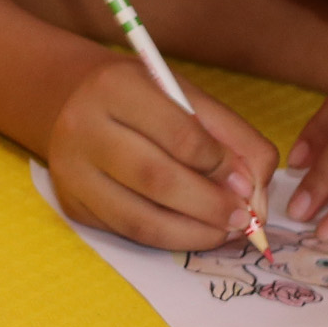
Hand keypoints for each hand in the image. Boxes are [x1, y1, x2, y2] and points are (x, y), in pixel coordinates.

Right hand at [44, 57, 279, 249]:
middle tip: (245, 219)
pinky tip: (196, 233)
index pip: (179, 134)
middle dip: (210, 205)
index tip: (248, 184)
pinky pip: (128, 232)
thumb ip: (230, 135)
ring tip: (226, 232)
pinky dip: (170, 239)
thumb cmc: (143, 100)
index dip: (221, 165)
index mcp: (117, 87)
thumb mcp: (186, 97)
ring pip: (140, 218)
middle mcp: (84, 127)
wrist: (74, 104)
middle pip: (156, 179)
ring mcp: (72, 171)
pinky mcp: (73, 204)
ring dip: (193, 232)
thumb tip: (255, 190)